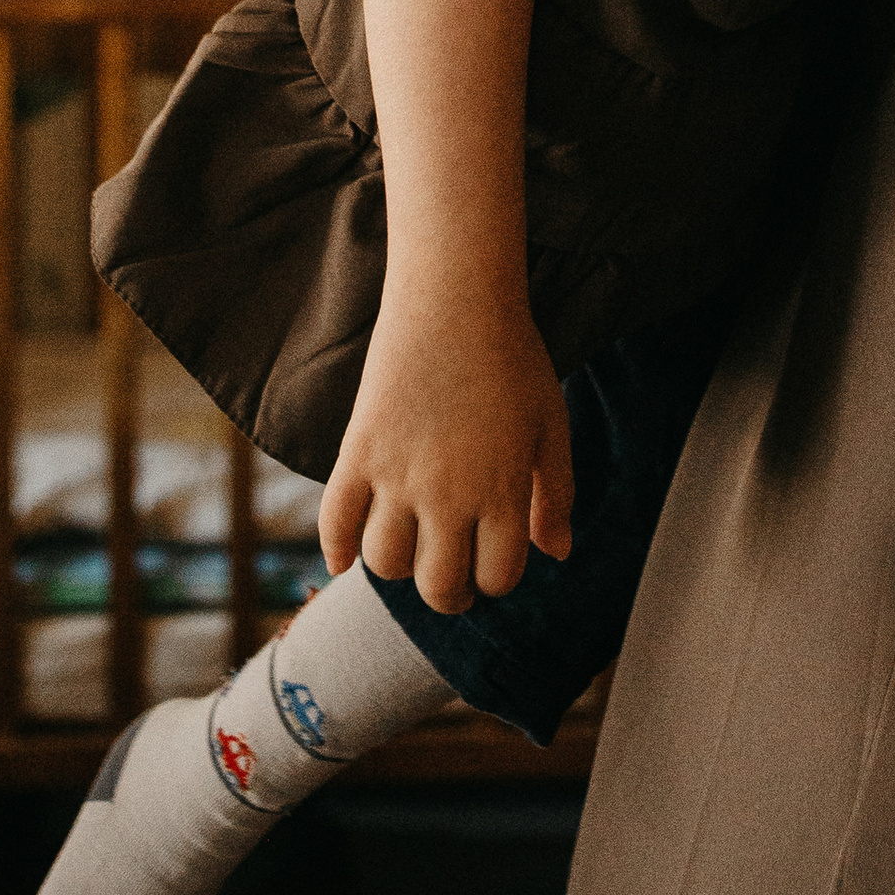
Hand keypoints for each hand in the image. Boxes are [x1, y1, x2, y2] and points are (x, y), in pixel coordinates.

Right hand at [318, 290, 573, 613]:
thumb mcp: (551, 425)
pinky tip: (344, 559)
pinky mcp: (358, 452)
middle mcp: (449, 493)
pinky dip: (335, 551)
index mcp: (503, 489)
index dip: (495, 580)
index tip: (491, 566)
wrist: (456, 299)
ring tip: (412, 552)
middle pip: (438, 585)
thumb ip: (557, 494)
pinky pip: (335, 523)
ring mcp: (398, 475)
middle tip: (451, 582)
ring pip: (386, 564)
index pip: (496, 576)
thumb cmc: (513, 359)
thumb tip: (559, 553)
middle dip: (449, 595)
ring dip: (399, 569)